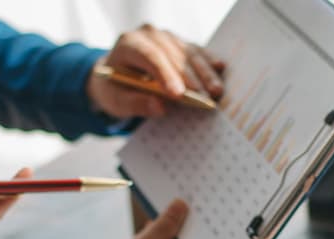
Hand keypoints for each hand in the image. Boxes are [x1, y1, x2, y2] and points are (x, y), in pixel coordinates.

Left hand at [87, 26, 223, 118]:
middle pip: (173, 55)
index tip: (179, 95)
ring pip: (187, 52)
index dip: (166, 75)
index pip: (151, 57)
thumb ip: (135, 104)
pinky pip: (194, 50)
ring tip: (216, 90)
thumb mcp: (116, 101)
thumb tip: (160, 108)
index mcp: (128, 44)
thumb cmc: (113, 89)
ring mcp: (164, 36)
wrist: (114, 75)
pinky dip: (206, 61)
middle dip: (190, 77)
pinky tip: (220, 69)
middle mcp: (148, 34)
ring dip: (203, 72)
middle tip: (205, 97)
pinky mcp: (176, 42)